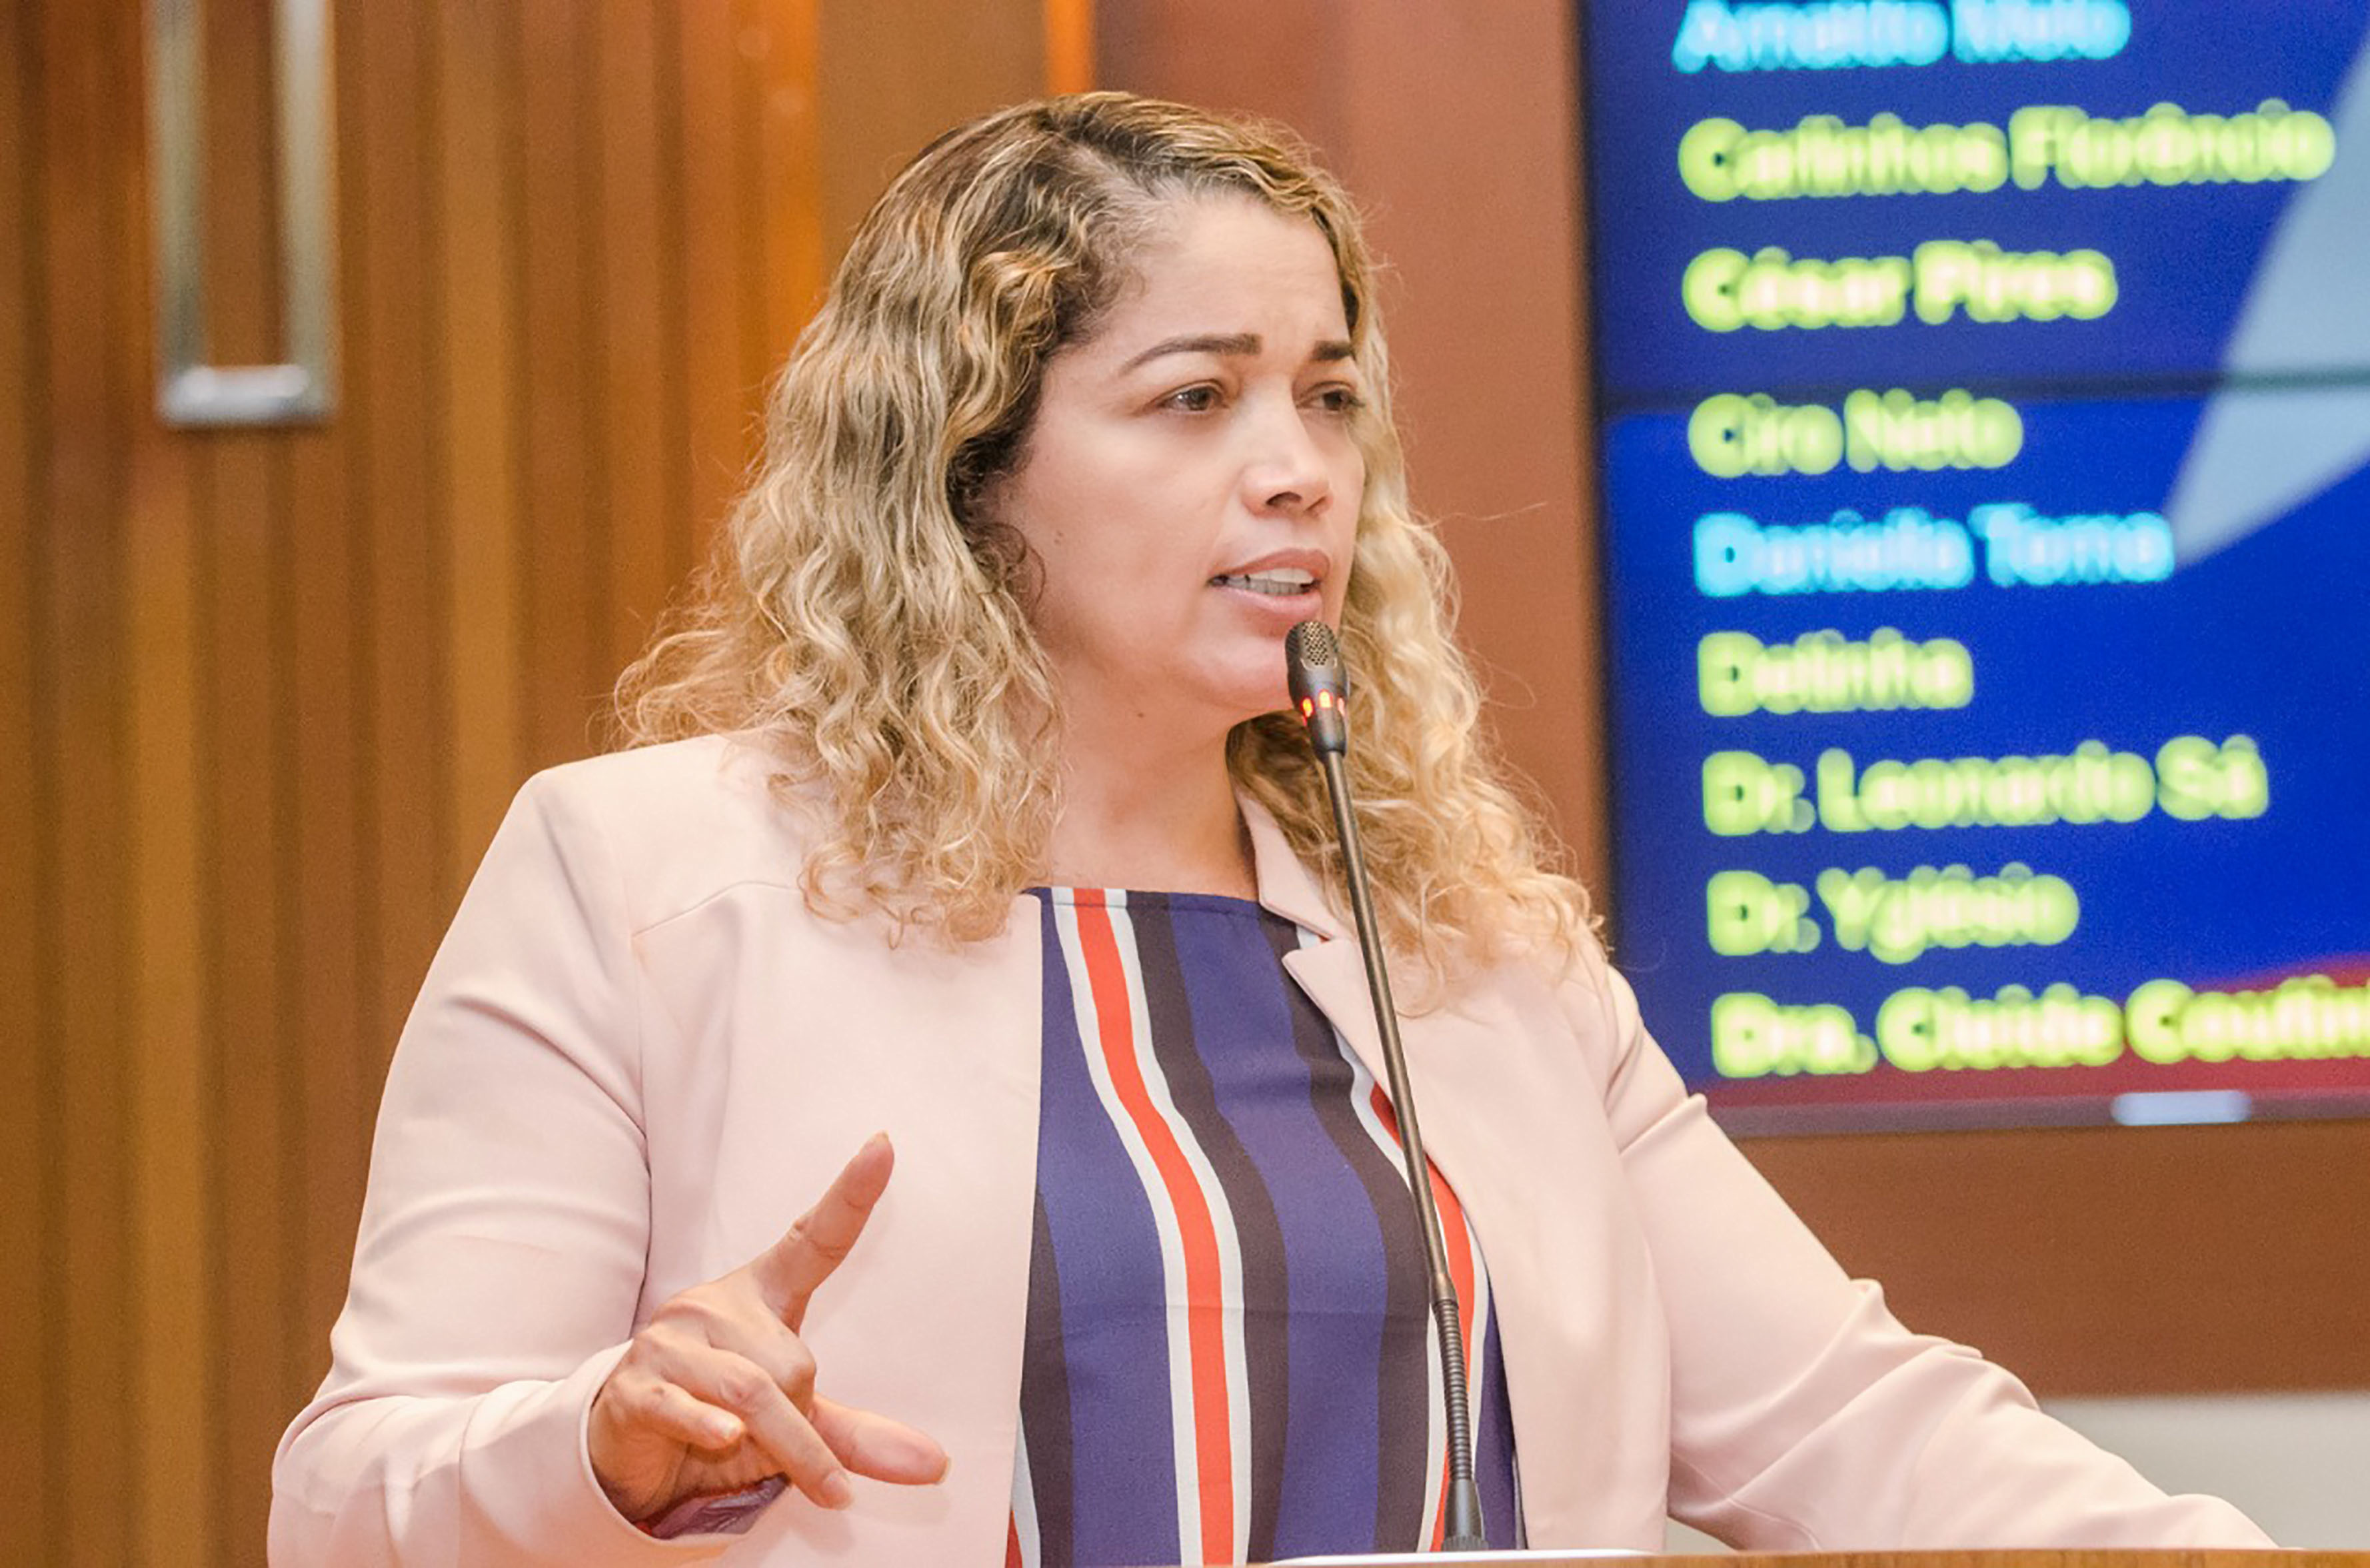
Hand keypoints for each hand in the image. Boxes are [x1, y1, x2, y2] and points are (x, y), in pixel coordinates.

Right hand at [588, 1133, 948, 1523]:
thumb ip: (854, 1438)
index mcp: (758, 1295)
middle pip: (791, 1362)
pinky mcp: (634, 1387)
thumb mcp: (793, 1425)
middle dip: (802, 1423)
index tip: (884, 1144)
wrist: (622, 1456)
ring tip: (781, 1473)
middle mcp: (712, 1305)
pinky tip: (724, 1441)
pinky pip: (686, 1406)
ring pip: (751, 1390)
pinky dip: (713, 1430)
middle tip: (784, 1449)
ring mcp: (669, 1342)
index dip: (851, 1195)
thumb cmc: (719, 1423)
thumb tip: (935, 1467)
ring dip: (784, 1446)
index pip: (813, 1239)